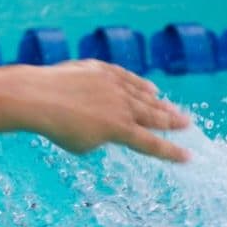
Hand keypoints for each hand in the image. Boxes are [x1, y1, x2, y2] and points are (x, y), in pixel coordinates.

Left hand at [29, 60, 191, 162]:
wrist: (38, 96)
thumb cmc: (56, 127)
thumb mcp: (83, 144)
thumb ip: (102, 137)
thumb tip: (110, 128)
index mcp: (120, 129)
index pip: (151, 144)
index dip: (170, 151)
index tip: (188, 156)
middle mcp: (123, 106)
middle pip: (153, 116)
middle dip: (172, 121)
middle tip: (187, 123)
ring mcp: (114, 85)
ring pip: (143, 96)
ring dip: (159, 104)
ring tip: (172, 109)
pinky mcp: (102, 70)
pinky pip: (127, 78)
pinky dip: (140, 85)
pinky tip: (149, 88)